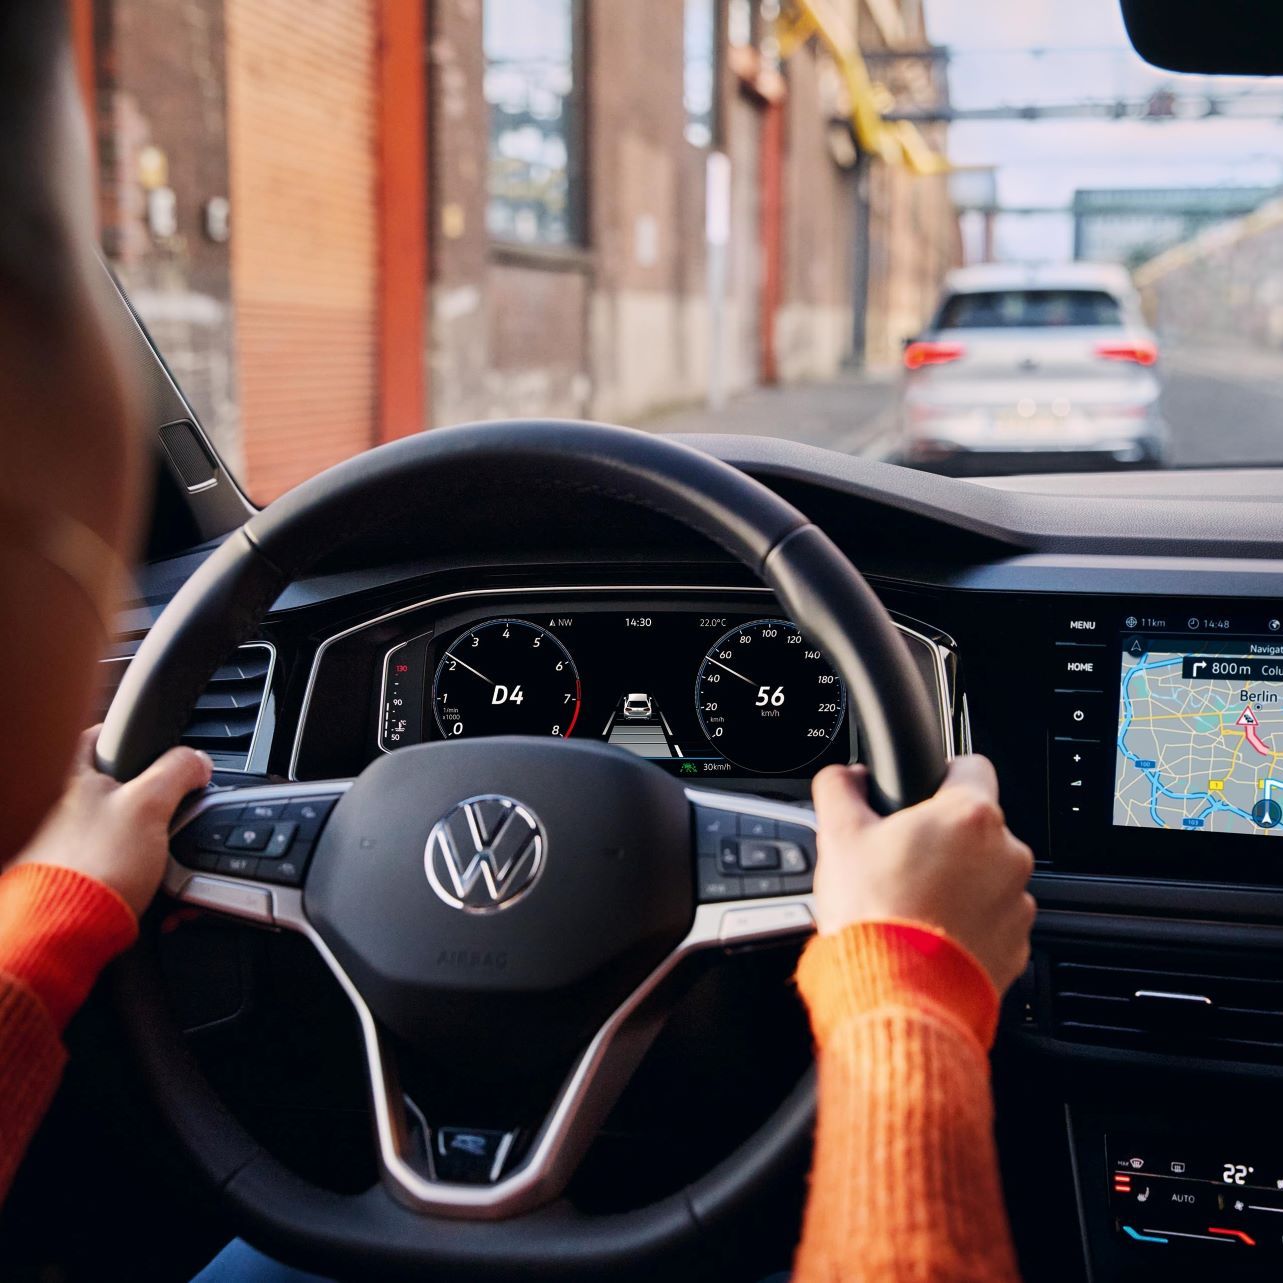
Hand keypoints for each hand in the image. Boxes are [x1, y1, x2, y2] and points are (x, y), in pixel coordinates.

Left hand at [9, 727, 212, 917]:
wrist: (69, 932)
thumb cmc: (93, 866)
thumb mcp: (150, 803)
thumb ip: (178, 771)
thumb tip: (198, 761)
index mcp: (70, 777)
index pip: (98, 736)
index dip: (133, 738)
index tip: (158, 748)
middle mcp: (61, 807)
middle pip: (118, 786)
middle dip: (152, 798)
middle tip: (173, 808)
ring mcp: (69, 844)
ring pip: (124, 828)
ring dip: (152, 839)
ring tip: (165, 853)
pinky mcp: (81, 875)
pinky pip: (122, 863)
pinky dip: (142, 869)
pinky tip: (152, 879)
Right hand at [811, 756, 1035, 993]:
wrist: (894, 993)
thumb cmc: (872, 913)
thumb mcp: (838, 836)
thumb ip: (840, 788)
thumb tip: (844, 777)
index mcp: (969, 815)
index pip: (971, 766)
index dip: (941, 776)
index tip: (921, 797)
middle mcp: (1007, 854)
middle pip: (977, 827)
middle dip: (944, 838)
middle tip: (901, 860)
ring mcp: (1016, 903)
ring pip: (988, 875)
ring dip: (959, 882)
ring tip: (913, 901)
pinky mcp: (1016, 945)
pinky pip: (993, 920)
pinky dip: (968, 923)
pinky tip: (930, 932)